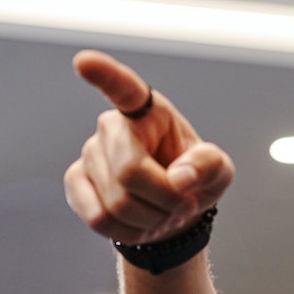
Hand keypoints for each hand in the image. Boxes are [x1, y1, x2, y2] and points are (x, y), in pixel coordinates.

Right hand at [63, 50, 234, 245]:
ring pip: (116, 203)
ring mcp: (89, 154)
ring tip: (164, 213)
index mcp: (148, 111)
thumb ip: (208, 166)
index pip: (124, 89)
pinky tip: (142, 224)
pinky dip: (129, 232)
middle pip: (130, 173)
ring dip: (151, 220)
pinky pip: (99, 219)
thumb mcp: (217, 170)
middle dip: (165, 201)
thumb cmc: (193, 179)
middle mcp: (111, 126)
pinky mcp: (75, 183)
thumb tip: (179, 179)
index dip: (104, 75)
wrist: (172, 211)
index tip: (84, 61)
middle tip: (184, 204)